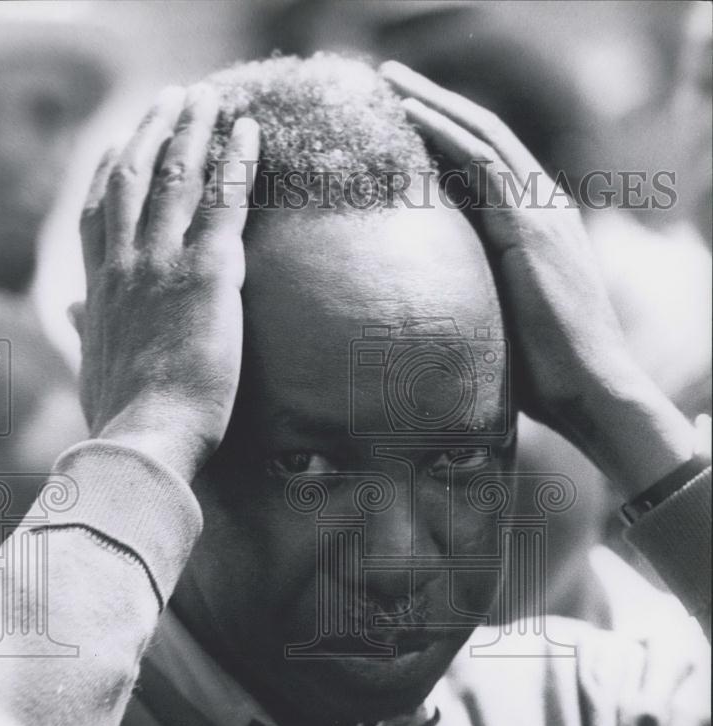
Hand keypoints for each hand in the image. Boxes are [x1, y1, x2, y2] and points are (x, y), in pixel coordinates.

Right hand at [73, 85, 258, 480]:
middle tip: (174, 100)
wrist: (146, 439)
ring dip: (194, 129)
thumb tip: (75, 311)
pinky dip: (237, 161)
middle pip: (135, 177)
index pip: (99, 212)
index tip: (123, 141)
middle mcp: (126, 264)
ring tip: (210, 97)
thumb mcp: (93, 370)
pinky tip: (249, 131)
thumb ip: (88, 333)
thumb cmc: (124, 417)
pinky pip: (224, 202)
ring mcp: (163, 264)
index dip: (112, 170)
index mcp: (101, 288)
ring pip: (176, 177)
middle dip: (154, 131)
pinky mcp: (208, 275)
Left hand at [381, 62, 694, 495]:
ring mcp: (541, 212)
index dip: (447, 136)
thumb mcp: (503, 318)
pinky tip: (411, 115)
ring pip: (482, 137)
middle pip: (484, 136)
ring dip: (434, 104)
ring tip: (391, 81)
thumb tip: (430, 305)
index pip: (488, 164)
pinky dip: (445, 134)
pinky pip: (483, 164)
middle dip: (436, 104)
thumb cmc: (546, 373)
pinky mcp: (531, 227)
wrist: (591, 389)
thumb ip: (477, 292)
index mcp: (538, 226)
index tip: (404, 119)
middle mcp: (543, 207)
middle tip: (390, 80)